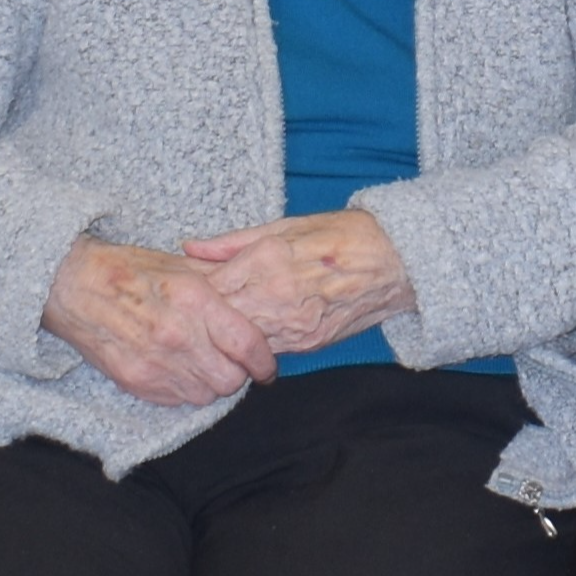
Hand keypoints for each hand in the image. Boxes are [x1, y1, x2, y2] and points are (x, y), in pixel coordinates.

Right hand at [43, 237, 278, 405]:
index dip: (264, 361)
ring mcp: (153, 362)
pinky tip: (180, 370)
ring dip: (211, 384)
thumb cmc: (130, 271)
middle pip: (229, 379)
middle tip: (233, 362)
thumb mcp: (183, 267)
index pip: (246, 344)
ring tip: (204, 364)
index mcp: (194, 300)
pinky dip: (184, 390)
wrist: (74, 286)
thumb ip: (221, 286)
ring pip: (205, 395)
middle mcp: (177, 336)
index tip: (266, 366)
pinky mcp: (133, 381)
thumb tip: (254, 303)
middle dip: (238, 374)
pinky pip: (175, 400)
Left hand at [182, 209, 417, 354]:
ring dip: (225, 336)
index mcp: (266, 261)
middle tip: (188, 316)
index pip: (208, 288)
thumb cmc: (342, 235)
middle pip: (218, 321)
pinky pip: (266, 349)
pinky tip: (249, 332)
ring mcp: (292, 326)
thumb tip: (190, 248)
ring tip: (215, 327)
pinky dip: (253, 344)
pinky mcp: (307, 344)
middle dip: (202, 319)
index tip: (180, 291)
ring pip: (239, 341)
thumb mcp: (285, 226)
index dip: (190, 293)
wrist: (395, 262)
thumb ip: (232, 242)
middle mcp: (275, 297)